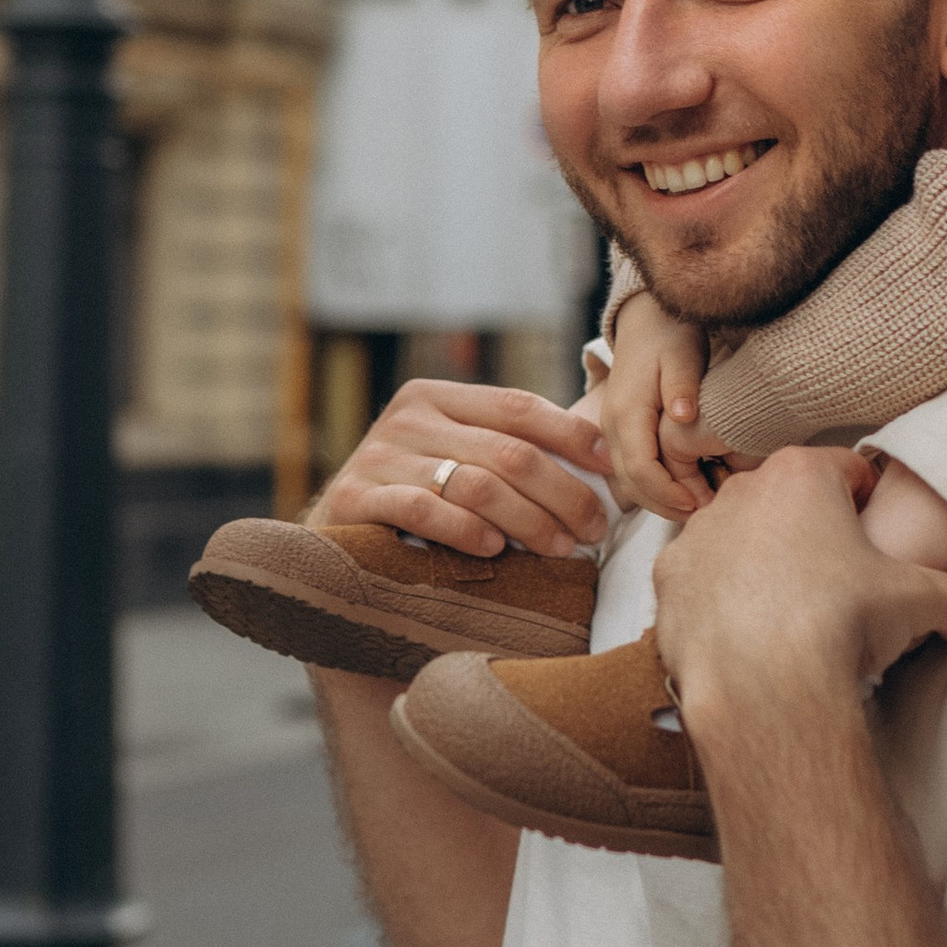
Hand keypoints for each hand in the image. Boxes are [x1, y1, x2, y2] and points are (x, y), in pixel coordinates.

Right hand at [314, 377, 609, 561]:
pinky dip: (465, 530)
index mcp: (438, 396)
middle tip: (594, 528)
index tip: (611, 467)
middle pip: (508, 451)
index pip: (519, 406)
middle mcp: (406, 416)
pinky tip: (493, 550)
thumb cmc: (417, 504)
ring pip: (476, 483)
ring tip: (560, 547)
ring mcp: (376, 455)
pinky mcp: (353, 498)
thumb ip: (509, 450)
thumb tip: (602, 459)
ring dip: (529, 520)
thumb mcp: (460, 461)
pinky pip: (423, 510)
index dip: (573, 435)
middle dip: (563, 492)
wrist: (335, 549)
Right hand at [605, 291, 716, 519]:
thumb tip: (683, 416)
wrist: (648, 316)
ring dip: (661, 500)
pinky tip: (686, 490)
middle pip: (632, 483)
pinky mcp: (622, 431)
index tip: (699, 503)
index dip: (667, 492)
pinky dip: (656, 486)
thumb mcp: (683, 352)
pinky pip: (633, 469)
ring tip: (699, 507)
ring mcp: (613, 430)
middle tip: (705, 513)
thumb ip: (683, 385)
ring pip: (630, 481)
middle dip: (666, 505)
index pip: (640, 468)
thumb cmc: (670, 333)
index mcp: (626, 412)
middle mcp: (612, 426)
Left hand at [654, 448, 946, 737]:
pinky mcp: (668, 583)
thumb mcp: (925, 602)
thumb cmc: (841, 626)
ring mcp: (697, 536)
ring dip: (761, 563)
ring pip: (739, 538)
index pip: (846, 470)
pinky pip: (702, 581)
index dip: (867, 504)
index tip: (873, 539)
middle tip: (836, 581)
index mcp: (801, 475)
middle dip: (810, 532)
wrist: (765, 689)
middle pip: (787, 501)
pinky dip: (721, 600)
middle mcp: (740, 492)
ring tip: (789, 614)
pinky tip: (747, 634)